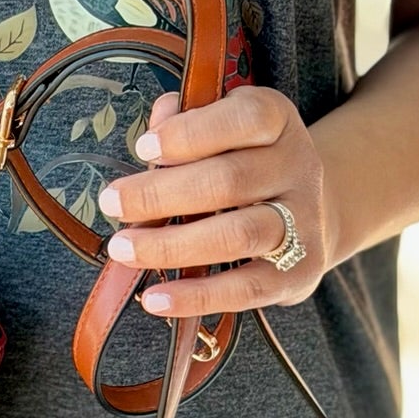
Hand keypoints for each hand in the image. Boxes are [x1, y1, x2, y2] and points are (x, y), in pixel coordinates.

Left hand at [96, 85, 335, 315]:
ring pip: (239, 234)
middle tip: (112, 203)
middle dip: (161, 193)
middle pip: (231, 180)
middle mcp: (298, 167)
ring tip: (123, 249)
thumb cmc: (242, 164)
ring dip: (172, 245)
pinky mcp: (298, 273)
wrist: (306, 215)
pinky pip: (245, 289)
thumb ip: (188, 122)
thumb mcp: (223, 131)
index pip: (246, 118)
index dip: (192, 132)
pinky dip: (197, 297)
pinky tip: (155, 299)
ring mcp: (303, 222)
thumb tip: (160, 120)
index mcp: (278, 122)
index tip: (142, 147)